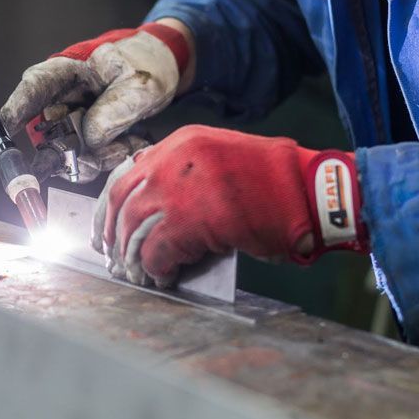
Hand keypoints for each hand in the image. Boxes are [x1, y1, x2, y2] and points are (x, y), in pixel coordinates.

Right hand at [0, 21, 191, 179]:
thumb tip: (90, 138)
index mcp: (65, 74)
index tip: (10, 129)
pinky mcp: (86, 144)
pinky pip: (89, 162)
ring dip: (98, 158)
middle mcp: (61, 103)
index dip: (17, 108)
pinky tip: (134, 140)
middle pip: (44, 136)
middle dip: (66, 153)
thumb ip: (116, 109)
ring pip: (67, 157)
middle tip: (94, 155)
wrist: (161, 75)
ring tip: (128, 142)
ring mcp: (71, 126)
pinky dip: (113, 158)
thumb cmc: (145, 66)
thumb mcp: (139, 84)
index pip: (33, 88)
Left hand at [92, 125, 367, 286]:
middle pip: (123, 199)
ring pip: (134, 226)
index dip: (112, 205)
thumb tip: (157, 212)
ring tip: (139, 274)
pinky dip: (156, 268)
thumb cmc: (277, 184)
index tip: (107, 227)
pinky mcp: (189, 219)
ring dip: (134, 256)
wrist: (311, 192)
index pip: (128, 172)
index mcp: (183, 142)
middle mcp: (175, 158)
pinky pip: (157, 250)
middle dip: (114, 233)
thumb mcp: (222, 163)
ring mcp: (179, 188)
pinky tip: (164, 277)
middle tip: (115, 258)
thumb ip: (186, 177)